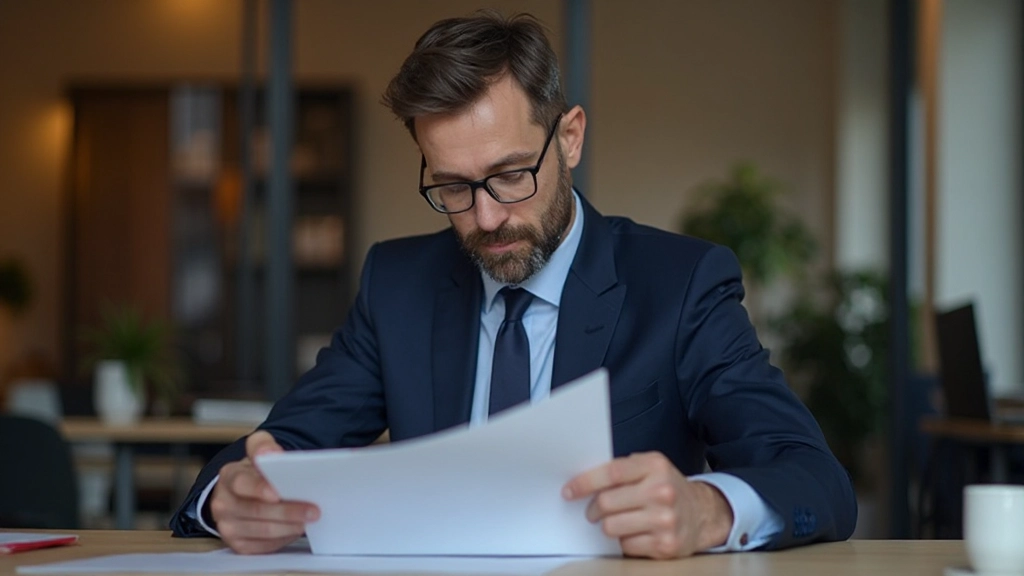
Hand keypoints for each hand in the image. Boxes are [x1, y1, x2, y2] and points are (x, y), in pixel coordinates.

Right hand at [209, 431, 319, 553]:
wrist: (243, 493)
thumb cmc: (255, 473)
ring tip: (309, 521)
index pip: (241, 483)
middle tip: (313, 511)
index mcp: (229, 476)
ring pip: (263, 531)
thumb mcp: (258, 451)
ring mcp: (228, 526)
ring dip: (289, 527)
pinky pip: (264, 546)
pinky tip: (297, 529)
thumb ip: (263, 445)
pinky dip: (284, 538)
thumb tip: (271, 454)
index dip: (259, 488)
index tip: (278, 493)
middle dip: (288, 511)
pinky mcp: (238, 545)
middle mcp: (223, 503)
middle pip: (256, 511)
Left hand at [562, 452, 733, 558]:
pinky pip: (626, 545)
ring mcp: (665, 520)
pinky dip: (624, 541)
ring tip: (617, 520)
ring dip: (608, 525)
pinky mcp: (666, 545)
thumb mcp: (650, 467)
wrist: (703, 513)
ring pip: (611, 527)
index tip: (569, 491)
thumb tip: (584, 481)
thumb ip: (622, 470)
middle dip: (593, 509)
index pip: (611, 473)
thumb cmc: (667, 488)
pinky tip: (635, 532)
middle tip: (593, 511)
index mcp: (655, 466)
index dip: (584, 482)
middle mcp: (662, 491)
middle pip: (606, 503)